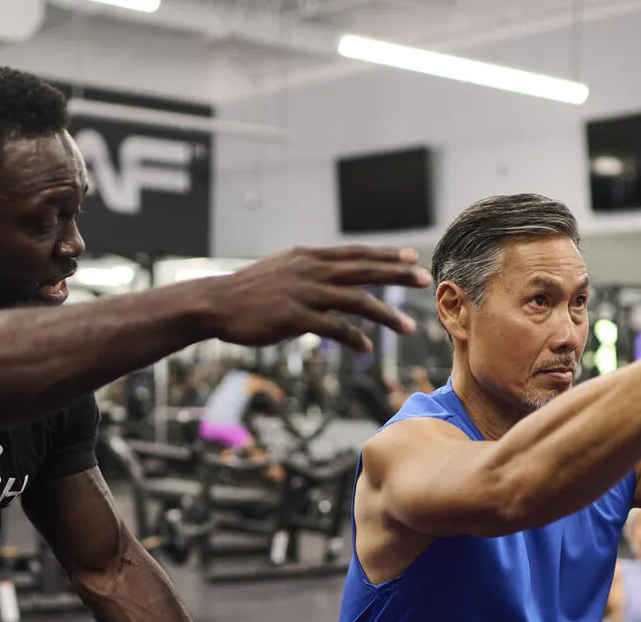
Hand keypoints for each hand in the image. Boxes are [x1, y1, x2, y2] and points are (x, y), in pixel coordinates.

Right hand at [205, 245, 428, 351]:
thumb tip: (329, 276)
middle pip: (364, 270)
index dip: (385, 255)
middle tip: (424, 279)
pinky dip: (353, 339)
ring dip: (385, 314)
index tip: (410, 256)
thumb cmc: (247, 291)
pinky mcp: (295, 317)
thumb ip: (308, 272)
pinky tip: (367, 349)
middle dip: (397, 274)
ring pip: (357, 301)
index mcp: (309, 257)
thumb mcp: (281, 270)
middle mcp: (311, 270)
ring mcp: (304, 293)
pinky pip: (333, 328)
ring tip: (408, 327)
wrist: (216, 302)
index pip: (356, 253)